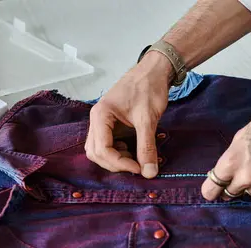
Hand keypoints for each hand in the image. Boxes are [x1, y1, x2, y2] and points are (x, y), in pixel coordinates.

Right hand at [86, 52, 173, 177]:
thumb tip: (149, 173)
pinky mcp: (110, 125)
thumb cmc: (148, 88)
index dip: (120, 163)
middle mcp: (97, 120)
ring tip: (136, 157)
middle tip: (138, 166)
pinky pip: (108, 145)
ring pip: (99, 151)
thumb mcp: (148, 119)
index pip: (102, 149)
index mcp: (100, 115)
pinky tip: (135, 150)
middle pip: (96, 153)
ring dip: (116, 160)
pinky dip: (120, 153)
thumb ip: (147, 147)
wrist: (154, 71)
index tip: (140, 168)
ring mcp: (102, 123)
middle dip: (116, 163)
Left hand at [202, 99, 250, 200]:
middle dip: (231, 187)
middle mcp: (245, 178)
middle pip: (230, 193)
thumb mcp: (241, 137)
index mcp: (231, 163)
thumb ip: (230, 157)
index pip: (212, 188)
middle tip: (239, 175)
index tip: (212, 191)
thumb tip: (224, 172)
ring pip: (249, 192)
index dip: (211, 190)